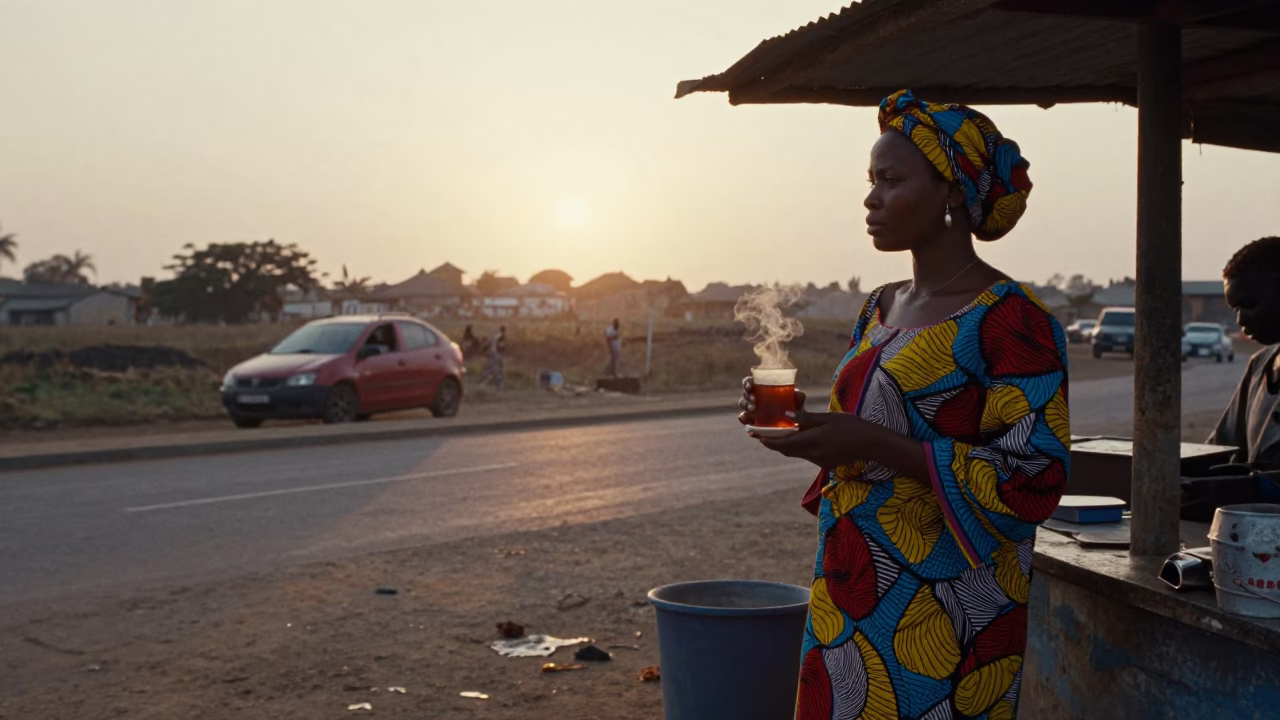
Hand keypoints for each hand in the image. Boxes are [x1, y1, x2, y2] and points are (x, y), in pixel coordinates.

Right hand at [737, 377, 805, 426]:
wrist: (796, 426)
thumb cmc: (794, 409)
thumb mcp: (797, 403)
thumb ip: (798, 398)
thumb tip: (798, 394)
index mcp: (762, 390)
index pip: (750, 383)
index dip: (747, 383)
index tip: (750, 385)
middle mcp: (755, 400)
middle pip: (745, 396)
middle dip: (747, 397)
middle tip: (754, 400)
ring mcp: (752, 413)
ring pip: (743, 408)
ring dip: (746, 408)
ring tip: (754, 410)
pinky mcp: (754, 426)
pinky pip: (747, 425)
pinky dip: (747, 425)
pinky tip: (751, 427)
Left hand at [751, 406, 871, 467]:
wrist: (871, 444)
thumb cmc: (850, 426)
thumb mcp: (827, 417)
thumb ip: (806, 417)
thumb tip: (786, 415)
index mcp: (812, 441)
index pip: (782, 444)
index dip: (767, 441)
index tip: (756, 434)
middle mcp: (813, 454)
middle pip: (786, 450)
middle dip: (774, 443)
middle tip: (763, 434)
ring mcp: (819, 462)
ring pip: (796, 454)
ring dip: (787, 445)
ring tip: (782, 433)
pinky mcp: (826, 464)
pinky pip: (807, 456)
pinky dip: (801, 448)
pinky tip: (804, 439)